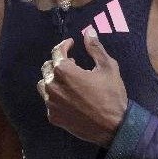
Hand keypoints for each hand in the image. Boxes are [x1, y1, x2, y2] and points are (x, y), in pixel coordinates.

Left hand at [37, 28, 128, 145]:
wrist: (113, 127)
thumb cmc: (112, 95)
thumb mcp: (108, 67)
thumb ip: (95, 48)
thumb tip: (88, 31)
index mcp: (64, 70)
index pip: (57, 52)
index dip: (65, 45)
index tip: (71, 44)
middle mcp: (52, 85)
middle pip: (47, 67)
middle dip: (58, 62)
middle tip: (72, 64)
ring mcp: (50, 103)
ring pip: (44, 85)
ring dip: (53, 79)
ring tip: (67, 81)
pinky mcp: (52, 117)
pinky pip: (49, 102)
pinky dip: (56, 97)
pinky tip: (69, 98)